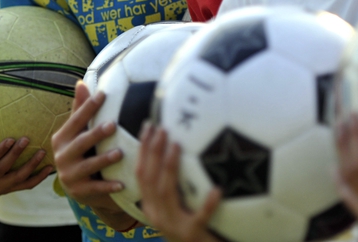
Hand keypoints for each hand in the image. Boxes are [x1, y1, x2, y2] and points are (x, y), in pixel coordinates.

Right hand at [0, 129, 52, 200]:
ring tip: (42, 152)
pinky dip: (38, 178)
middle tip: (26, 140)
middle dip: (15, 155)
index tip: (9, 139)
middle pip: (3, 170)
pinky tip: (49, 168)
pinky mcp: (8, 190)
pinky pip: (25, 186)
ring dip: (31, 166)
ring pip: (17, 179)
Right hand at [52, 81, 136, 230]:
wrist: (80, 187)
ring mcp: (69, 175)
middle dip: (96, 134)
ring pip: (88, 166)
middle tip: (113, 125)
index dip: (88, 107)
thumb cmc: (82, 151)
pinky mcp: (79, 192)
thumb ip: (80, 110)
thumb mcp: (78, 132)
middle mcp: (62, 157)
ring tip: (120, 153)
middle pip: (80, 143)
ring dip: (104, 160)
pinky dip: (108, 186)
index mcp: (61, 139)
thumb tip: (80, 82)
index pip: (75, 120)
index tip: (103, 94)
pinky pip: (95, 188)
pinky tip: (122, 183)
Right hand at [136, 123, 220, 241]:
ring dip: (170, 166)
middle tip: (162, 128)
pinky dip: (207, 203)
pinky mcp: (193, 235)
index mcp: (151, 208)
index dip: (142, 150)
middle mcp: (158, 216)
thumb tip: (179, 148)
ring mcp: (174, 227)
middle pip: (149, 179)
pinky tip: (217, 189)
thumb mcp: (177, 209)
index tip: (149, 126)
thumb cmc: (192, 231)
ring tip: (177, 144)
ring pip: (166, 193)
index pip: (141, 175)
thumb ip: (174, 187)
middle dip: (153, 151)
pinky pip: (200, 218)